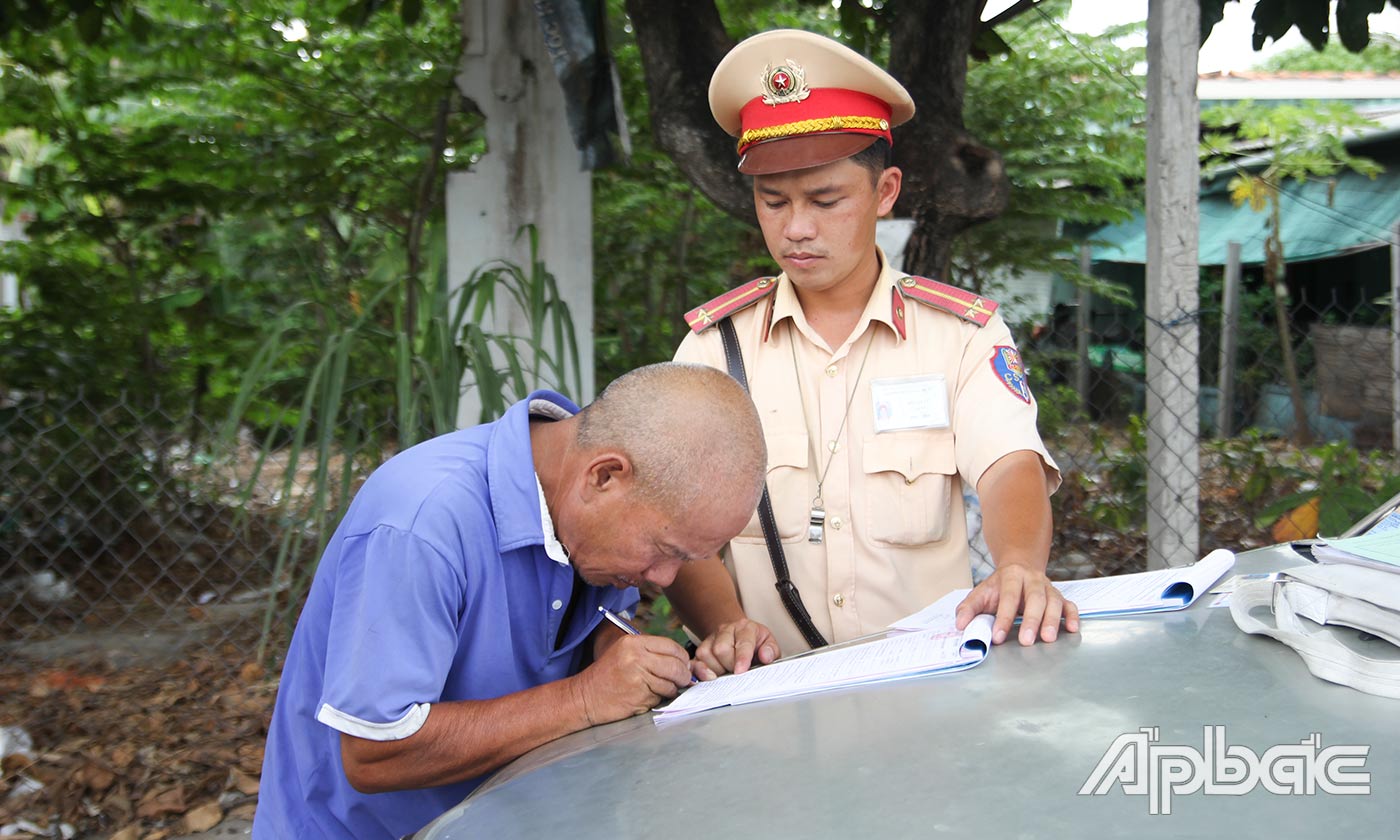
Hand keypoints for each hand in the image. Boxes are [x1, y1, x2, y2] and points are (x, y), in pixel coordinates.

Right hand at [573, 634, 691, 724]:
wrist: (585, 697)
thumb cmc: (607, 676)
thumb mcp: (625, 652)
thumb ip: (652, 653)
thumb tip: (682, 661)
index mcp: (634, 643)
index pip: (671, 646)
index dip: (682, 658)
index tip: (684, 665)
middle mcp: (636, 657)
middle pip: (676, 665)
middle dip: (683, 675)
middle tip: (683, 680)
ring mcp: (638, 678)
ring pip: (671, 684)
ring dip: (671, 689)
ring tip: (659, 689)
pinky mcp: (639, 696)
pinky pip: (660, 697)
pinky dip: (658, 699)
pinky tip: (646, 696)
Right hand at [691, 619, 779, 679]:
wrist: (739, 635)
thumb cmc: (755, 642)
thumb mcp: (768, 643)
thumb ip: (771, 650)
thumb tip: (765, 656)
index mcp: (745, 627)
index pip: (743, 642)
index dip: (742, 657)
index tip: (740, 671)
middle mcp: (725, 630)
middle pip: (721, 649)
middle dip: (729, 665)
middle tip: (737, 672)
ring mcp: (711, 639)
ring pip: (706, 655)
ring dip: (717, 669)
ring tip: (727, 672)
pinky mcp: (701, 649)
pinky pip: (695, 661)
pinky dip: (700, 671)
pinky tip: (710, 677)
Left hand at [955, 564, 1079, 645]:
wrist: (1019, 567)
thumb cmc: (999, 586)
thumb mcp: (981, 593)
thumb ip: (969, 608)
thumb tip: (960, 625)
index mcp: (1011, 576)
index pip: (1008, 597)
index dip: (1003, 617)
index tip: (998, 637)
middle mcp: (1032, 580)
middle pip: (1034, 598)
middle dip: (1030, 620)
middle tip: (1026, 640)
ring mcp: (1047, 588)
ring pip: (1053, 602)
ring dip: (1052, 620)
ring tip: (1048, 638)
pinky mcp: (1059, 596)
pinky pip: (1069, 604)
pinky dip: (1072, 616)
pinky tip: (1072, 629)